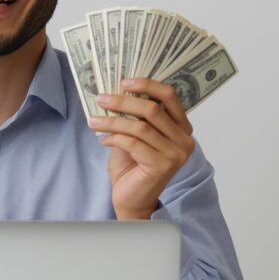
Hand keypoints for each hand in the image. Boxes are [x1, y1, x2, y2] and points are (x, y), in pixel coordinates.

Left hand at [89, 78, 194, 219]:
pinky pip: (132, 143)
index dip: (147, 85)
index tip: (124, 81)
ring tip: (94, 121)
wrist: (131, 198)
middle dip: (123, 101)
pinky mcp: (161, 166)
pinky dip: (114, 138)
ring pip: (140, 127)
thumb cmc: (132, 166)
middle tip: (101, 98)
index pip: (170, 96)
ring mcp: (175, 154)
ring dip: (112, 121)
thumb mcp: (136, 134)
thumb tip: (117, 90)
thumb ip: (135, 116)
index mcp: (181, 127)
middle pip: (152, 109)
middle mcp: (184, 140)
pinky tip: (103, 140)